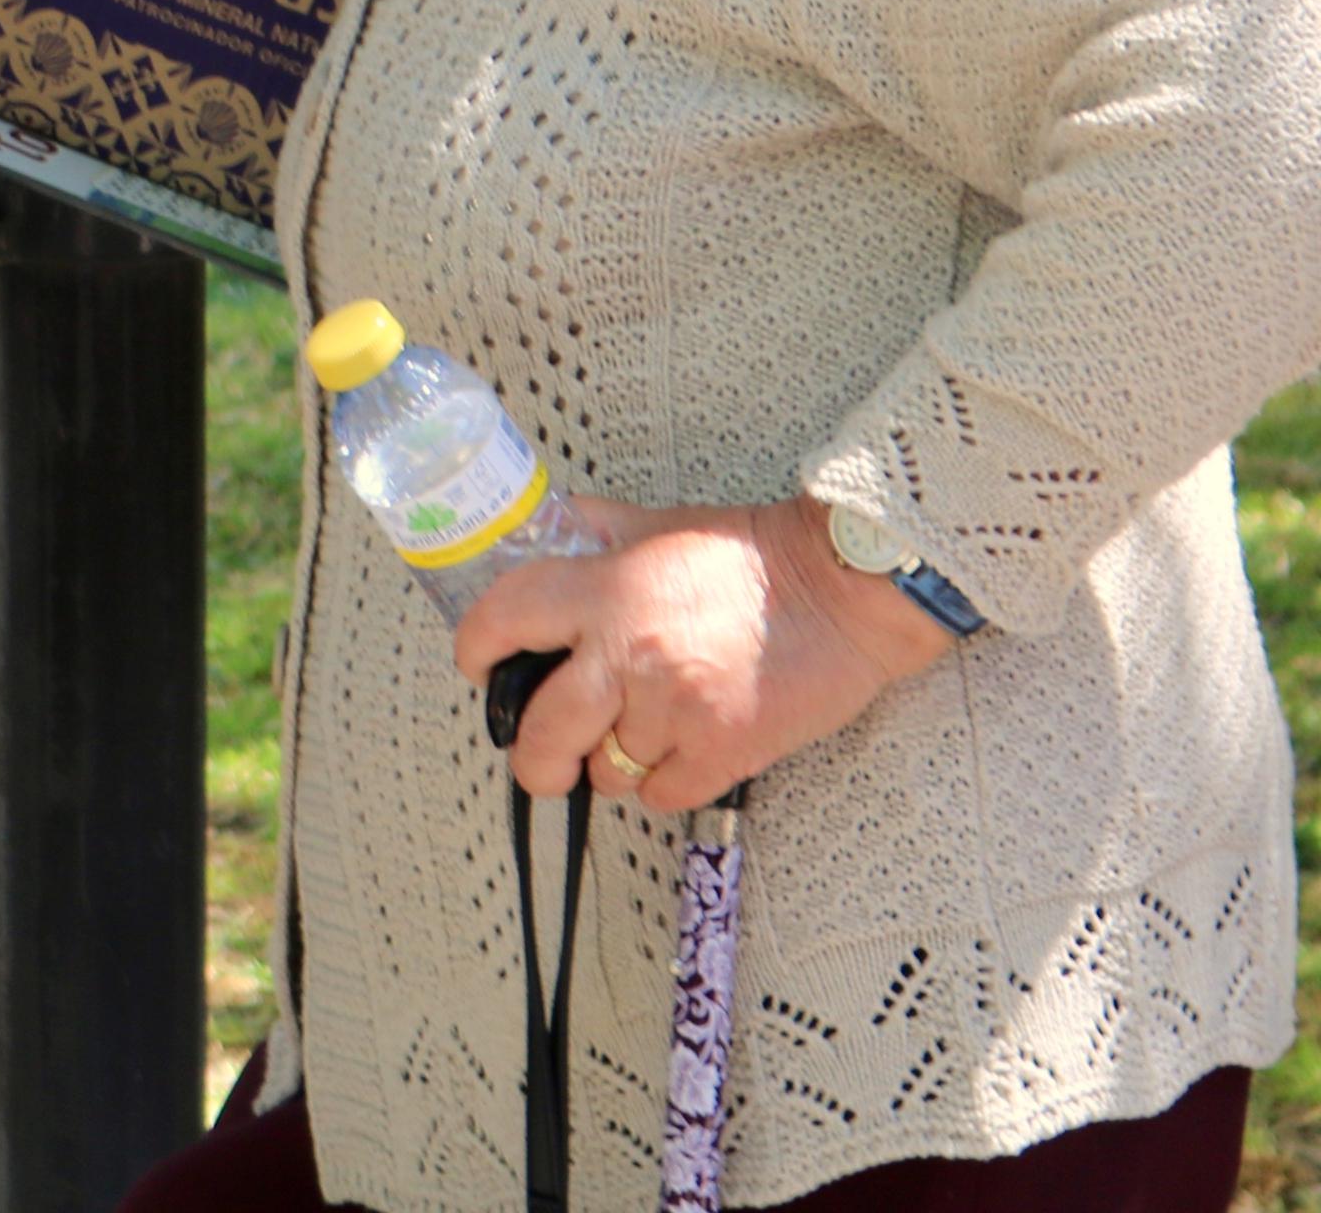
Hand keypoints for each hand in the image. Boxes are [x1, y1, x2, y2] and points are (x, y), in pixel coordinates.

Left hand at [448, 496, 957, 812]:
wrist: (844, 592)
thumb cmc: (755, 557)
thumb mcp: (660, 524)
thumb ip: (597, 533)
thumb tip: (546, 529)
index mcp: (606, 590)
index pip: (504, 621)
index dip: (475, 649)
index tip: (478, 667)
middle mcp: (629, 652)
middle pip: (540, 734)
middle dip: (533, 757)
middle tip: (541, 757)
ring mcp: (674, 709)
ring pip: (604, 772)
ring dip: (614, 763)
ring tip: (642, 733)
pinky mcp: (721, 752)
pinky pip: (660, 795)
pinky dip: (666, 783)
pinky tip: (684, 749)